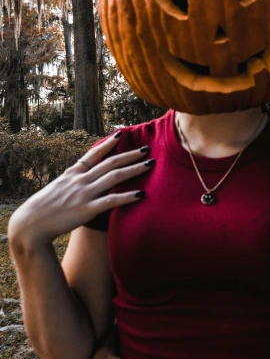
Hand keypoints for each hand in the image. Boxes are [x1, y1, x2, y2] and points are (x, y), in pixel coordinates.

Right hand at [8, 132, 152, 244]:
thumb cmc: (42, 209)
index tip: (121, 133)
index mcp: (72, 173)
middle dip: (130, 155)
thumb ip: (71, 182)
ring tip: (150, 164)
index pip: (93, 154)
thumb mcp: (56, 189)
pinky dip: (128, 196)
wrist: (30, 225)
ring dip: (134, 169)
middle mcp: (80, 180)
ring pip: (114, 177)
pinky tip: (141, 194)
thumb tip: (81, 178)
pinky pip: (111, 201)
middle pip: (110, 163)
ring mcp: (84, 194)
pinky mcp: (87, 209)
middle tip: (146, 148)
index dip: (109, 143)